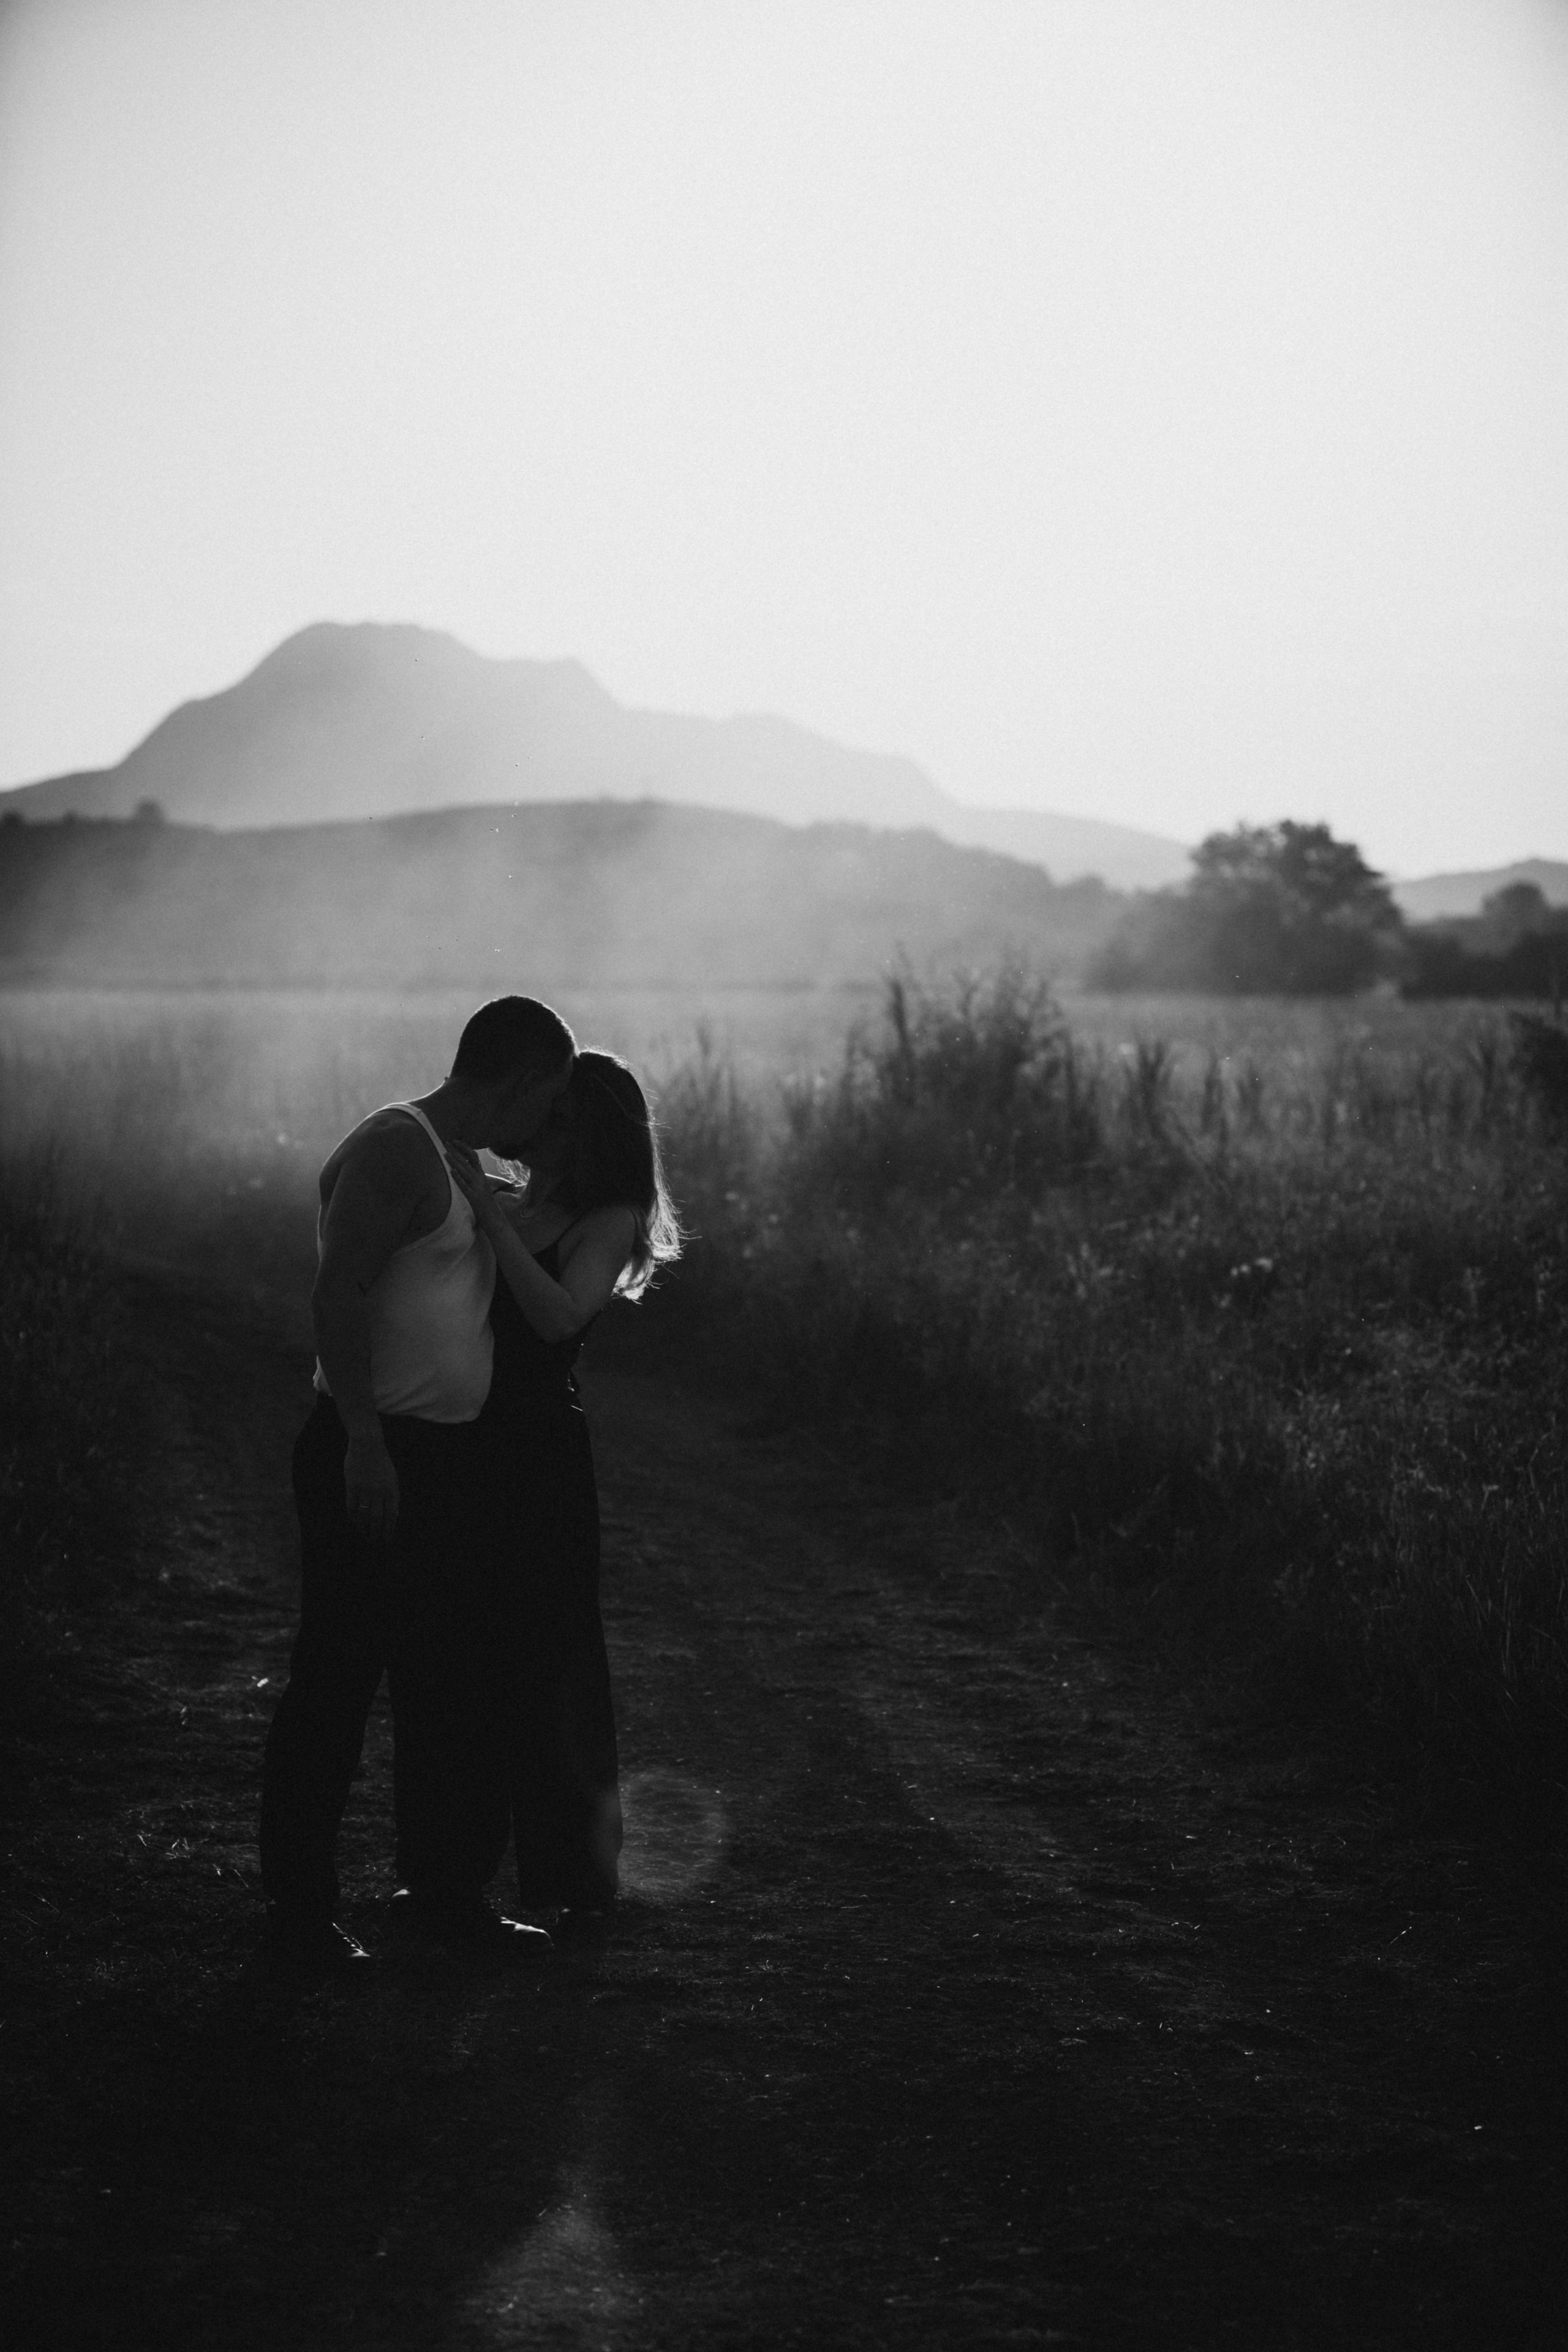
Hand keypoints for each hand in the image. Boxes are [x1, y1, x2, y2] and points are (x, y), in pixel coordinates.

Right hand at [344, 1427, 398, 1543]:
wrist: (368, 1445)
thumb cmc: (382, 1463)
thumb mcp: (393, 1479)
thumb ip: (393, 1497)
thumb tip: (394, 1517)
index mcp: (392, 1490)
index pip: (391, 1517)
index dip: (388, 1531)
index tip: (386, 1541)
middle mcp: (379, 1492)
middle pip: (377, 1519)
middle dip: (376, 1534)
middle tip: (374, 1542)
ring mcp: (365, 1489)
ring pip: (363, 1515)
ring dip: (363, 1528)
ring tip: (364, 1534)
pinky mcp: (352, 1485)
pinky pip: (351, 1506)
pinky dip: (352, 1516)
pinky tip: (354, 1521)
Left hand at [444, 1140, 505, 1232]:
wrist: (495, 1220)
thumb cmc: (487, 1205)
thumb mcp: (481, 1188)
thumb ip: (475, 1179)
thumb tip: (465, 1169)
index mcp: (482, 1176)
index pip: (474, 1157)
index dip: (464, 1148)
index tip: (454, 1141)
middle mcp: (481, 1180)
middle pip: (468, 1162)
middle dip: (456, 1151)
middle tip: (446, 1142)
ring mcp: (478, 1188)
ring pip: (466, 1172)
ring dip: (455, 1162)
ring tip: (446, 1154)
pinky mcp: (474, 1198)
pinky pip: (465, 1187)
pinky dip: (459, 1178)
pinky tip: (452, 1172)